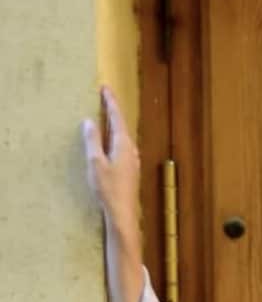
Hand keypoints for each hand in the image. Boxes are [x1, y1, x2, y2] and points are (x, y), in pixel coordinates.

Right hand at [81, 87, 141, 239]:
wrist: (123, 213)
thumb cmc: (109, 188)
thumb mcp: (95, 162)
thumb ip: (92, 140)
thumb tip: (89, 121)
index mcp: (123, 144)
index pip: (116, 117)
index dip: (110, 102)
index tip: (105, 88)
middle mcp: (131, 150)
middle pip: (121, 125)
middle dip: (113, 110)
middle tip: (105, 98)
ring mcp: (133, 160)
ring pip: (123, 136)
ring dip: (114, 124)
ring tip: (106, 115)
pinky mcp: (130, 170)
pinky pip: (122, 147)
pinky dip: (115, 137)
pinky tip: (111, 141)